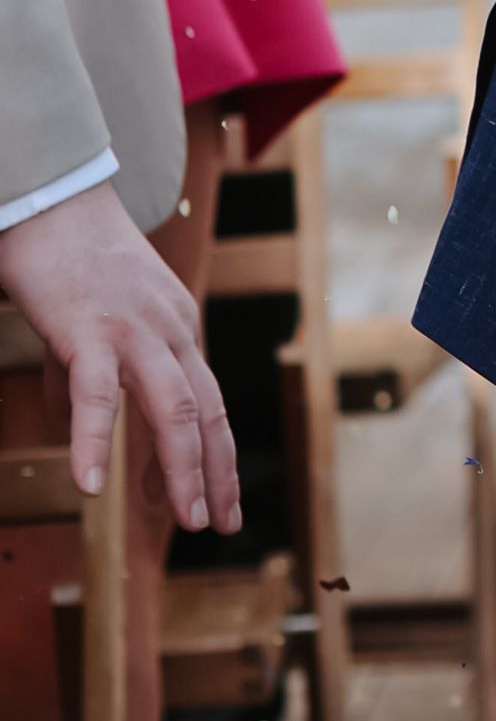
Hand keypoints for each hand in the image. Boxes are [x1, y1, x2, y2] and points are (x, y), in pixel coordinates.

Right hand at [0, 178, 237, 528]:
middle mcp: (171, 329)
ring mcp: (135, 328)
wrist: (50, 197)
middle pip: (207, 411)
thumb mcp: (93, 319)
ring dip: (181, 467)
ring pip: (173, 407)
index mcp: (179, 327)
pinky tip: (91, 484)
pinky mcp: (89, 327)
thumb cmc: (69, 258)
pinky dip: (96, 440)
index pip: (207, 402)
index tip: (217, 502)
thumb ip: (86, 372)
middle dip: (216, 472)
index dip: (214, 456)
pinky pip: (97, 393)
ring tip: (181, 517)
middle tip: (220, 523)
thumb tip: (74, 421)